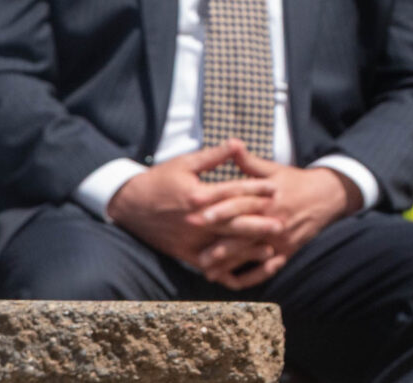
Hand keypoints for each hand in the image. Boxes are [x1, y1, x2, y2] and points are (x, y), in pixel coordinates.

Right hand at [104, 142, 279, 269]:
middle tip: (282, 224)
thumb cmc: (159, 180)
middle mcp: (196, 220)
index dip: (257, 189)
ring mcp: (190, 239)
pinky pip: (207, 264)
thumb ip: (213, 156)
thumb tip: (236, 142)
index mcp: (198, 195)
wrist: (130, 205)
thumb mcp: (185, 163)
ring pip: (224, 247)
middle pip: (234, 222)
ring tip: (270, 251)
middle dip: (260, 224)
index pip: (234, 192)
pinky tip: (240, 270)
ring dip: (247, 250)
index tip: (276, 188)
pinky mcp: (183, 253)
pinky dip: (225, 269)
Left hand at [188, 153, 358, 288]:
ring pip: (251, 254)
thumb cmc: (295, 181)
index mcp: (268, 198)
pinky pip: (268, 270)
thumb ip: (249, 162)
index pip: (239, 203)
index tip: (197, 211)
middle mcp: (274, 219)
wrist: (327, 196)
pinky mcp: (288, 252)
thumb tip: (232, 143)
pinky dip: (250, 277)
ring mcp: (281, 239)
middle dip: (218, 242)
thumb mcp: (274, 170)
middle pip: (243, 232)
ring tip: (207, 270)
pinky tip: (232, 282)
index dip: (218, 207)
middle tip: (196, 250)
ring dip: (229, 264)